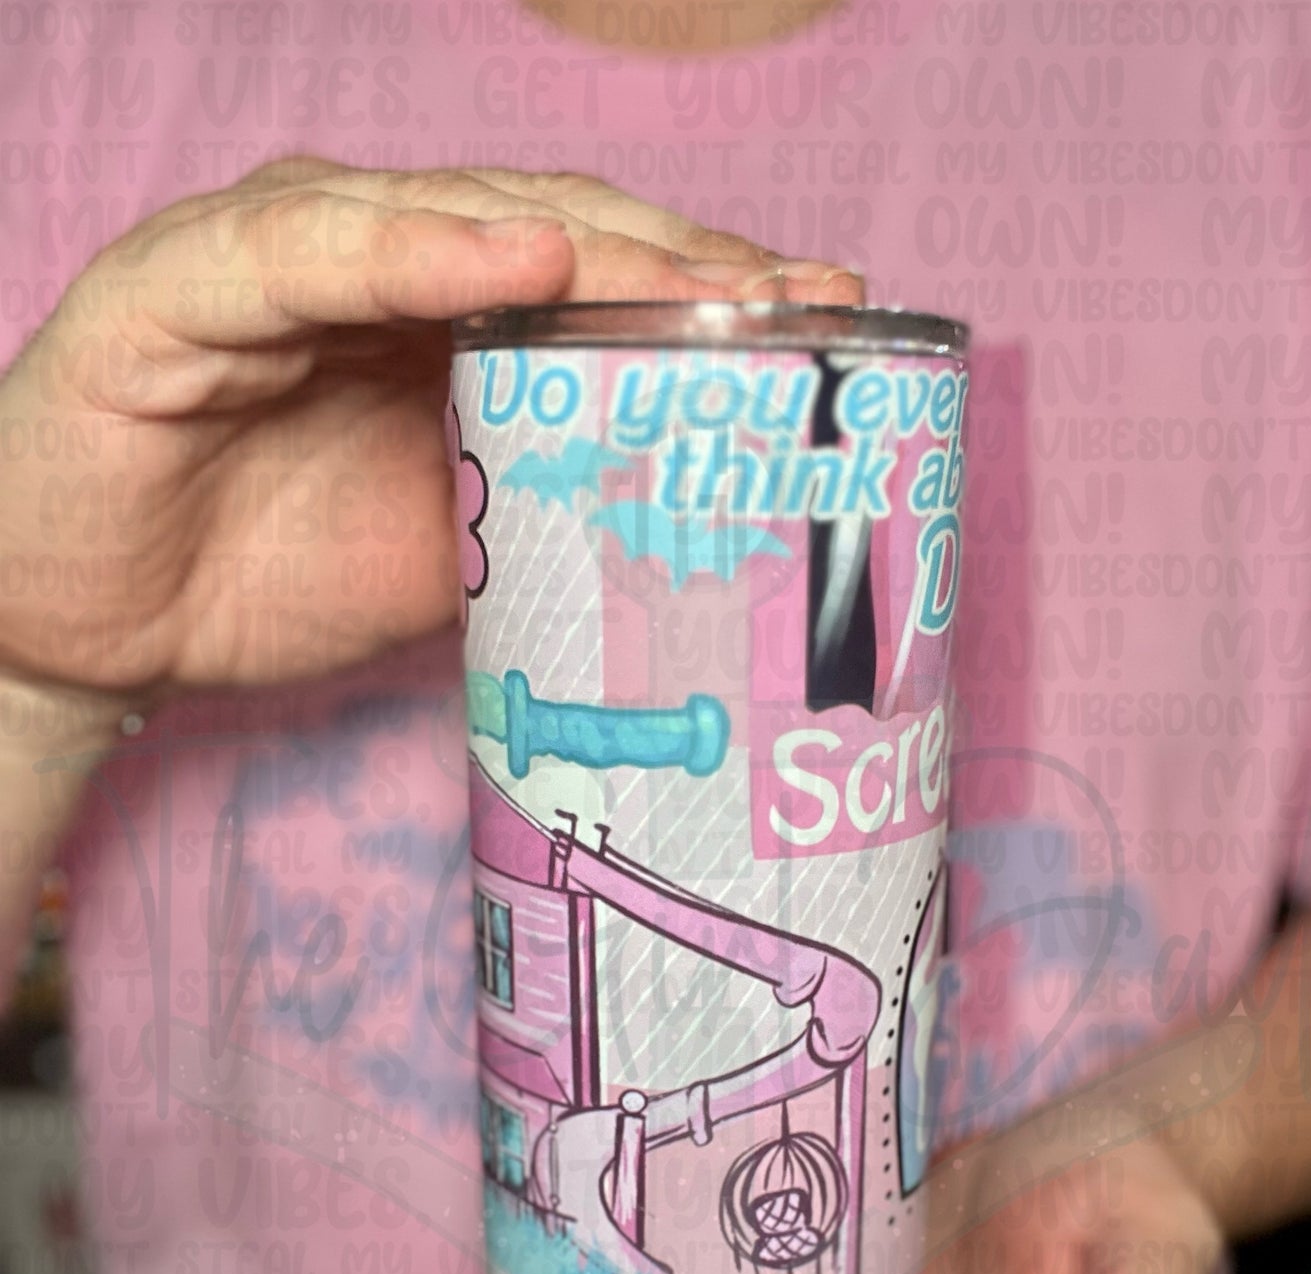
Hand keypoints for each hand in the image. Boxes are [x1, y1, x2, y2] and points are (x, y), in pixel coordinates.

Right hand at [0, 157, 860, 701]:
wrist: (90, 630)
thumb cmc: (260, 574)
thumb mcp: (445, 558)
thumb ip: (540, 509)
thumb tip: (686, 528)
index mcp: (437, 318)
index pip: (596, 277)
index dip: (711, 294)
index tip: (832, 328)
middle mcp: (371, 263)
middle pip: (554, 229)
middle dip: (684, 261)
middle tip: (803, 299)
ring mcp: (277, 258)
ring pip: (450, 218)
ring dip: (589, 242)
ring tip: (701, 278)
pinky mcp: (181, 286)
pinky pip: (309, 252)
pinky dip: (416, 251)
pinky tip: (524, 260)